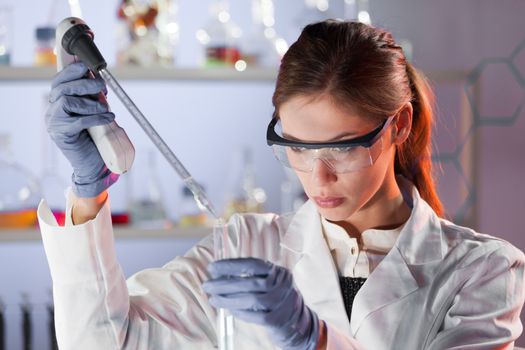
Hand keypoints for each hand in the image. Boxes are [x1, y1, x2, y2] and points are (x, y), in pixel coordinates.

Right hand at [46, 62, 117, 196]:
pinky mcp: (61, 135)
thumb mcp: (95, 113)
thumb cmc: (96, 137)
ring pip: (68, 101)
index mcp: (58, 102)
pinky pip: (78, 120)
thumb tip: (100, 80)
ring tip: (106, 108)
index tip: (89, 67)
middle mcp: (52, 110)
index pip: (60, 80)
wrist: (93, 165)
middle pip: (63, 88)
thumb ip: (93, 98)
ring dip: (91, 102)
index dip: (73, 71)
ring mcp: (54, 122)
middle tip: (103, 87)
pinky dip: (96, 117)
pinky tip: (109, 117)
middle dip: (85, 83)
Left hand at [202, 258, 319, 349]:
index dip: (231, 265)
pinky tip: (229, 310)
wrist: (299, 323)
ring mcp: (282, 303)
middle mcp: (282, 285)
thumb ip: (251, 278)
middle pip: (249, 282)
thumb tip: (220, 275)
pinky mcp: (278, 320)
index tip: (212, 267)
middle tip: (207, 285)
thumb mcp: (270, 283)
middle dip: (224, 284)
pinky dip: (240, 313)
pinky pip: (255, 316)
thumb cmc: (277, 300)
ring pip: (251, 300)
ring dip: (228, 299)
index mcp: (278, 272)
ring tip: (213, 299)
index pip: (252, 264)